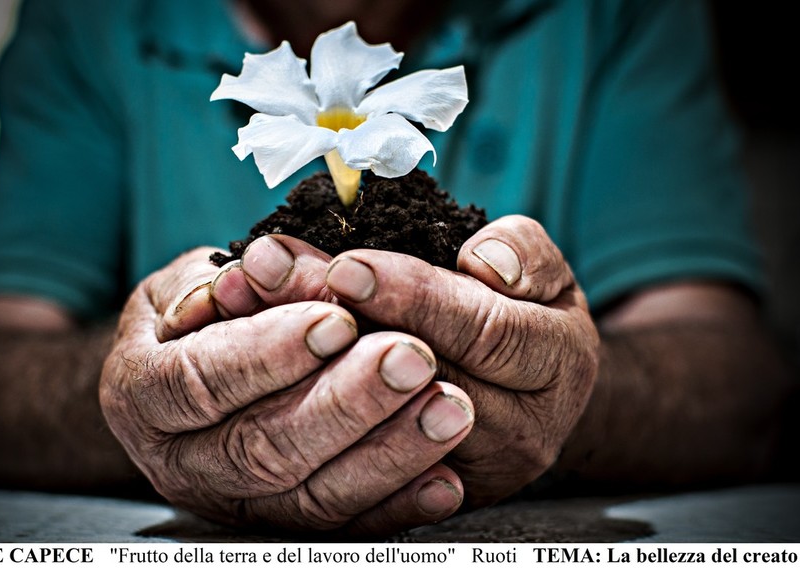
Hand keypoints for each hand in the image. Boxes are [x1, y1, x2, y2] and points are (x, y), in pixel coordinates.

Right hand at [99, 248, 474, 533]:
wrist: (182, 384)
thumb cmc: (193, 321)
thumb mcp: (186, 285)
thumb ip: (221, 281)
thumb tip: (255, 270)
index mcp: (142, 394)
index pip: (200, 380)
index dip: (269, 352)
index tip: (336, 319)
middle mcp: (182, 462)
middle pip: (261, 448)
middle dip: (344, 403)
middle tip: (410, 358)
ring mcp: (235, 504)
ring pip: (309, 497)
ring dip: (386, 454)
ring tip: (446, 408)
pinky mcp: (284, 525)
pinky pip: (344, 526)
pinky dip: (398, 505)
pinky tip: (444, 479)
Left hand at [223, 216, 598, 506]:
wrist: (534, 394)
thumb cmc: (528, 314)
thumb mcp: (542, 271)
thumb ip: (521, 253)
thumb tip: (483, 263)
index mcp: (555, 363)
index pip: (480, 329)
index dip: (411, 296)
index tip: (345, 265)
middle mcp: (520, 431)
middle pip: (416, 380)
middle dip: (335, 320)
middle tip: (266, 271)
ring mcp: (469, 472)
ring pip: (373, 425)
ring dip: (299, 362)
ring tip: (244, 302)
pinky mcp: (423, 493)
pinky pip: (351, 462)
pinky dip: (299, 405)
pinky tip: (254, 362)